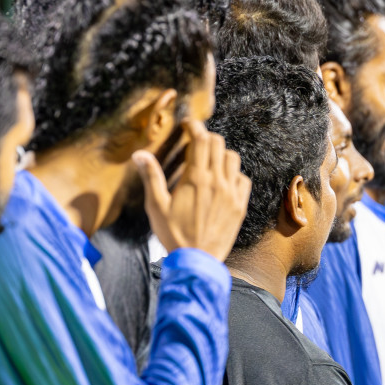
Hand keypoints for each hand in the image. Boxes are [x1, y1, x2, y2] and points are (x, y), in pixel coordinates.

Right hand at [133, 119, 250, 262]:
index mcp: (195, 179)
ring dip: (221, 154)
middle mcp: (217, 182)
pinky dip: (235, 174)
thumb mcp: (156, 206)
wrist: (197, 260)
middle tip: (196, 143)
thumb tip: (140, 154)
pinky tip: (223, 181)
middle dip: (206, 137)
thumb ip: (151, 177)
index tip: (188, 124)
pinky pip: (244, 179)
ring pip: (233, 159)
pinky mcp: (240, 206)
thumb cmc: (173, 234)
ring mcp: (232, 194)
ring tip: (209, 161)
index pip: (201, 139)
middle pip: (218, 144)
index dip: (194, 126)